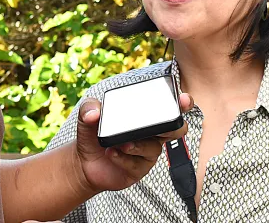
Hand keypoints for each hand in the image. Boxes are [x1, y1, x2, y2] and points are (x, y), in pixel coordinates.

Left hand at [72, 93, 193, 193]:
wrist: (84, 162)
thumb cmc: (93, 134)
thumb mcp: (87, 116)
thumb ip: (88, 108)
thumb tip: (93, 113)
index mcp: (144, 116)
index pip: (169, 107)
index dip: (182, 104)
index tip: (184, 100)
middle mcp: (151, 133)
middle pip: (175, 129)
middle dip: (171, 126)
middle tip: (158, 126)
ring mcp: (147, 152)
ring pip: (154, 147)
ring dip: (137, 145)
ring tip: (120, 143)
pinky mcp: (139, 169)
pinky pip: (138, 163)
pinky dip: (123, 158)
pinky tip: (111, 153)